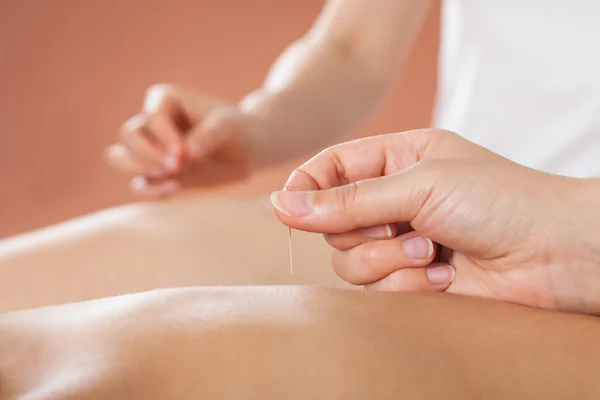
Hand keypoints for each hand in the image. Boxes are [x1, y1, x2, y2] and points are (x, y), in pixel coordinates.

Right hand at [105, 84, 258, 195]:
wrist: (248, 151)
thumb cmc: (238, 130)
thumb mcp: (228, 126)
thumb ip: (209, 135)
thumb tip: (188, 154)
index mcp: (166, 101)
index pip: (151, 117)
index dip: (163, 136)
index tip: (184, 152)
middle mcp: (153, 123)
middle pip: (128, 136)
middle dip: (146, 154)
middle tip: (176, 167)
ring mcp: (152, 149)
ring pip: (120, 157)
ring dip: (140, 171)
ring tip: (172, 180)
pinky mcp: (158, 173)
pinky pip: (139, 182)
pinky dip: (150, 189)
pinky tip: (174, 190)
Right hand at [271, 129, 599, 314]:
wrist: (553, 253)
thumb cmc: (500, 201)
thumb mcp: (419, 185)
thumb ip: (349, 199)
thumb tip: (284, 204)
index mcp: (398, 158)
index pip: (331, 167)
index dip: (307, 186)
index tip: (288, 207)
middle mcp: (394, 199)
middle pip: (333, 220)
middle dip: (362, 231)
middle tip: (400, 228)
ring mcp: (401, 239)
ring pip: (348, 259)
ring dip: (387, 261)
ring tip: (430, 253)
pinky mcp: (411, 278)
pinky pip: (376, 288)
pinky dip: (406, 284)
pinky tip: (443, 277)